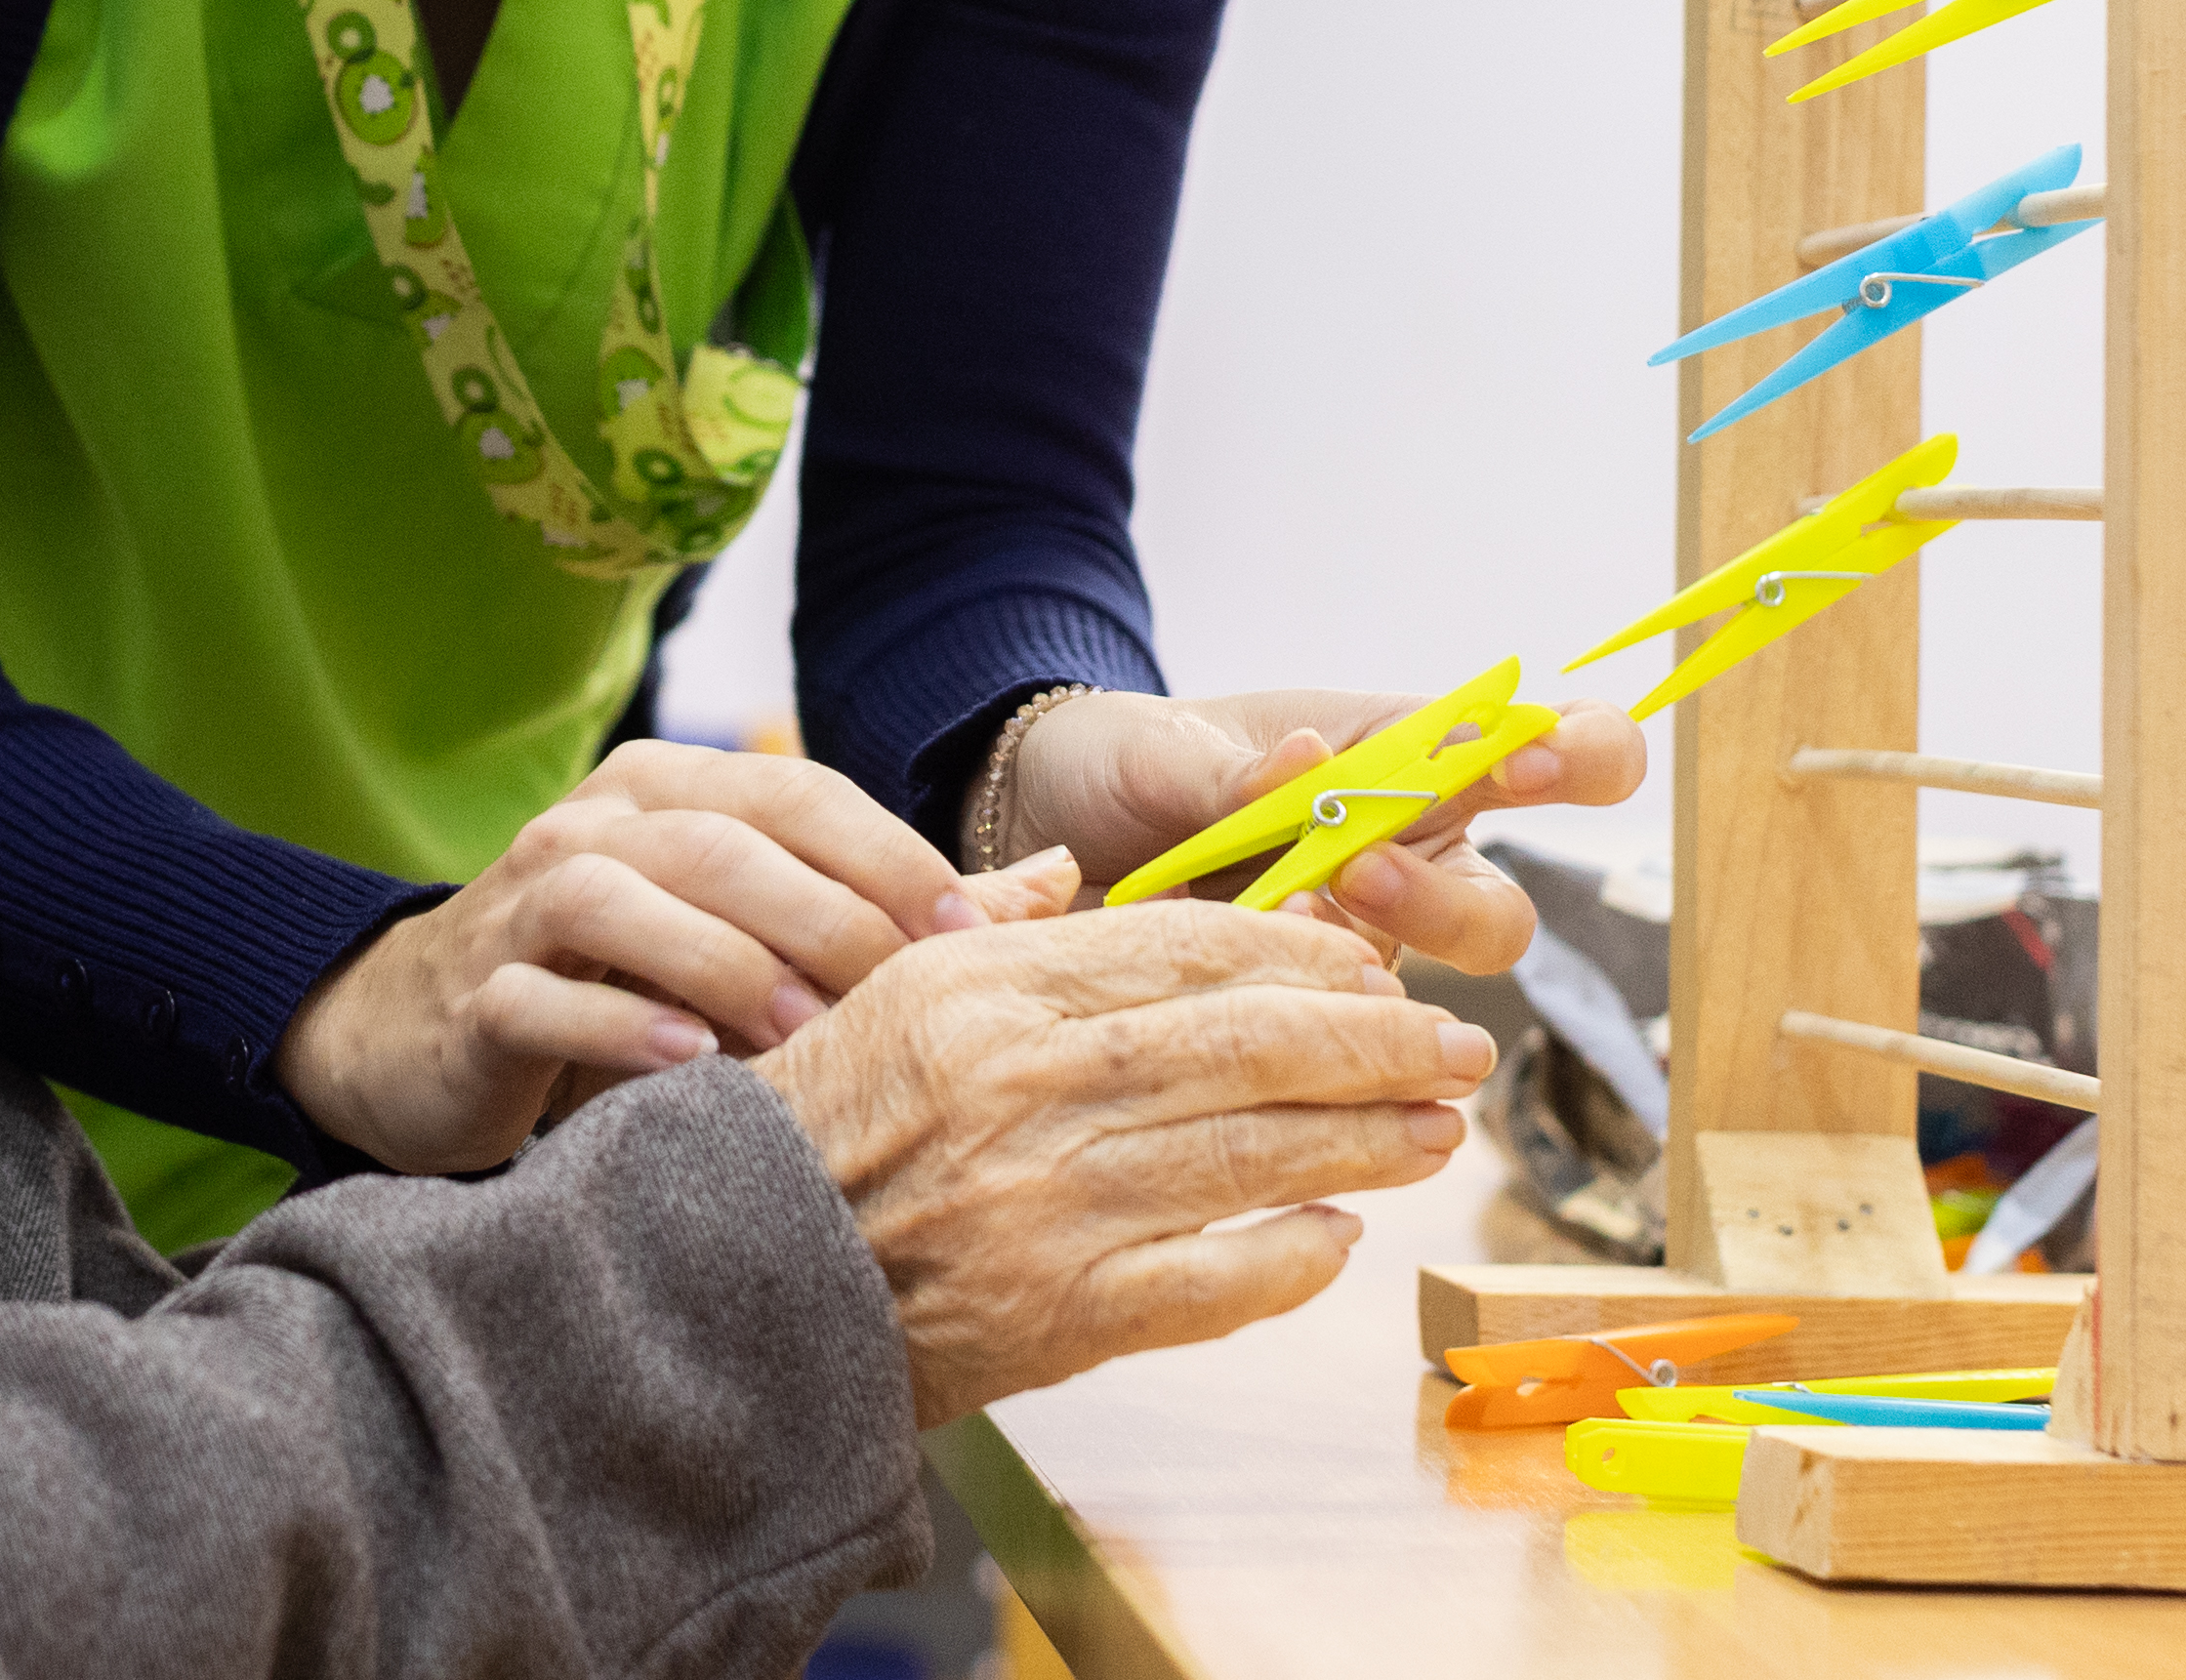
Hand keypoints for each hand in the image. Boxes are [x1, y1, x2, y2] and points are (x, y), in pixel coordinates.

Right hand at [274, 741, 989, 1176]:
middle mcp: (596, 822)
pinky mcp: (476, 993)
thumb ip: (887, 911)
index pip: (799, 795)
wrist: (419, 1036)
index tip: (972, 933)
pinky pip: (547, 996)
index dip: (888, 854)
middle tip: (909, 1002)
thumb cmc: (619, 986)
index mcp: (672, 788)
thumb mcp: (748, 936)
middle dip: (827, 916)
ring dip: (729, 965)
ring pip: (631, 901)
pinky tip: (686, 1065)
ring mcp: (523, 901)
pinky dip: (618, 1026)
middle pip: (725, 841)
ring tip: (806, 1039)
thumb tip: (1052, 886)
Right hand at [753, 895, 1498, 1426]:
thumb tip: (1082, 871)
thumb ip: (998, 926)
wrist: (727, 1283)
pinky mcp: (1062, 1314)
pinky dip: (1288, 1257)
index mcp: (992, 987)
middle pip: (1250, 1044)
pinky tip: (1339, 1234)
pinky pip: (1215, 1282)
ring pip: (1255, 1154)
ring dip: (1367, 1140)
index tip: (1374, 967)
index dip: (1304, 957)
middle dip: (1377, 1044)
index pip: (1189, 947)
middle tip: (1458, 1045)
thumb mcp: (889, 989)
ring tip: (1437, 1127)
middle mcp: (1031, 1084)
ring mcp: (1052, 1203)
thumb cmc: (813, 1128)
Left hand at [999, 690, 1646, 978]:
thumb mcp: (1169, 745)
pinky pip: (1328, 1051)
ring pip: (1427, 1005)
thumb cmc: (1134, 764)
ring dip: (1357, 973)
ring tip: (1270, 927)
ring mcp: (1357, 954)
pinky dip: (1278, 1025)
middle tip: (1359, 872)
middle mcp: (1408, 863)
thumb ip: (1237, 766)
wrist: (1043, 833)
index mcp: (1410, 759)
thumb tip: (1314, 760)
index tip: (1529, 765)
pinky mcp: (1298, 1022)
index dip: (1577, 759)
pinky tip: (1213, 988)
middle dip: (1444, 908)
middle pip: (1500, 920)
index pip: (1551, 752)